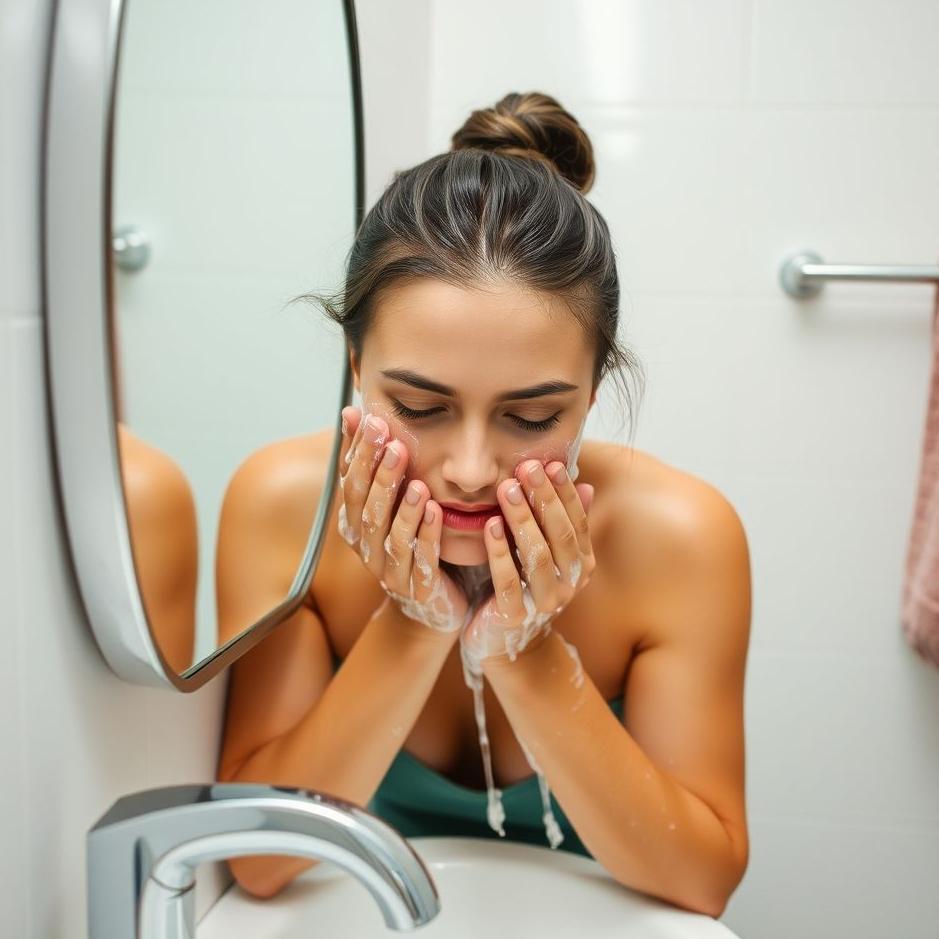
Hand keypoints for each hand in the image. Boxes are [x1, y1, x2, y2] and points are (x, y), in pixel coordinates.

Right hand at [337, 406, 469, 633]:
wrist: (433, 600)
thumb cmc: (411, 536)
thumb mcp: (393, 493)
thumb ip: (373, 457)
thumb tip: (351, 411)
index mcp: (355, 520)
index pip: (351, 482)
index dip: (360, 453)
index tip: (373, 421)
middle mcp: (366, 545)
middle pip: (368, 509)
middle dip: (381, 476)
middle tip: (395, 446)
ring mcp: (389, 570)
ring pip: (391, 537)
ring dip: (405, 510)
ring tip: (420, 485)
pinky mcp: (416, 589)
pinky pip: (420, 561)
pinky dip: (427, 536)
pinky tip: (438, 514)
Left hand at [461, 459, 595, 664]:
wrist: (504, 642)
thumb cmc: (522, 584)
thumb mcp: (544, 550)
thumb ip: (563, 521)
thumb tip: (586, 484)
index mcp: (581, 563)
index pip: (576, 520)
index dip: (564, 491)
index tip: (550, 463)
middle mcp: (570, 583)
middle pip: (559, 533)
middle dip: (543, 497)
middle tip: (526, 467)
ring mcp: (545, 602)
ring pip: (537, 555)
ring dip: (521, 518)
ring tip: (504, 488)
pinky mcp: (515, 616)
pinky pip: (509, 580)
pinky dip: (499, 551)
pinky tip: (488, 525)